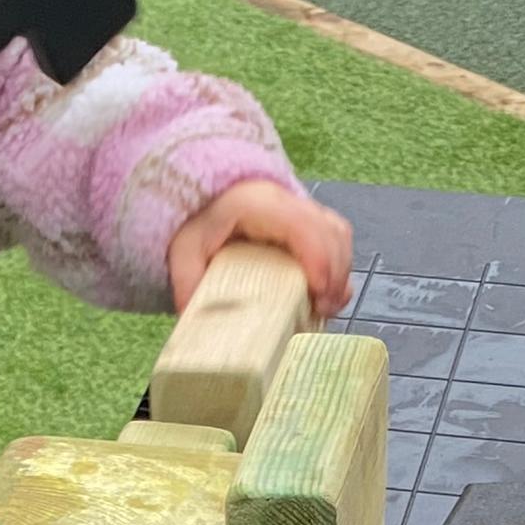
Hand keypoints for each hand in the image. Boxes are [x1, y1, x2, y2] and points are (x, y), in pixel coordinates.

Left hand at [170, 180, 353, 320]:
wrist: (204, 202)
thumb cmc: (198, 224)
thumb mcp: (184, 251)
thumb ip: (188, 283)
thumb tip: (198, 324)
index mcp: (258, 203)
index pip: (302, 225)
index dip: (318, 259)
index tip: (317, 295)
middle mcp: (287, 200)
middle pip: (331, 232)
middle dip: (335, 275)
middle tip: (321, 311)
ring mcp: (302, 208)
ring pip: (340, 234)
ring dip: (341, 273)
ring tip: (325, 307)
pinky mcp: (309, 220)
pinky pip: (337, 238)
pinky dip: (339, 268)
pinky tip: (327, 295)